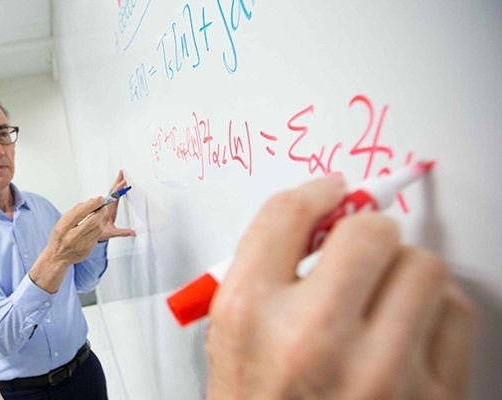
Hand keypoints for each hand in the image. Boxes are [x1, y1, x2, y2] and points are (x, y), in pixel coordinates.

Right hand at [29, 197, 107, 292]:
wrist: (57, 257)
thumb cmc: (59, 238)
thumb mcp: (62, 221)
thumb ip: (76, 211)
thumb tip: (91, 202)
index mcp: (63, 228)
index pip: (80, 213)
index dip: (92, 205)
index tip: (100, 199)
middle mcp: (72, 237)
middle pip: (92, 222)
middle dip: (101, 212)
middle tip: (103, 206)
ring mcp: (81, 245)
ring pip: (98, 229)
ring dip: (102, 219)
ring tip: (101, 213)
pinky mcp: (88, 250)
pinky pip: (98, 236)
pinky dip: (99, 227)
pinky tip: (98, 223)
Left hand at [99, 169, 135, 241]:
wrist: (88, 235)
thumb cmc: (97, 233)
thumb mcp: (111, 233)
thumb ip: (123, 232)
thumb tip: (132, 232)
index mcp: (108, 210)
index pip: (114, 197)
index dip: (119, 189)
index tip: (123, 182)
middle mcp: (106, 207)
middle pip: (112, 192)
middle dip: (117, 182)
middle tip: (121, 173)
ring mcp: (105, 207)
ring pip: (110, 193)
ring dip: (115, 185)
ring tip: (120, 178)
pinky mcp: (104, 208)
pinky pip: (109, 197)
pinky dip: (113, 191)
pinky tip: (116, 188)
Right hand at [205, 174, 476, 398]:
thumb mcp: (232, 334)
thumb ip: (265, 268)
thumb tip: (323, 214)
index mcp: (251, 316)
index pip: (288, 216)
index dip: (315, 192)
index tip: (329, 193)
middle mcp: (312, 340)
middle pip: (370, 232)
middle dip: (364, 233)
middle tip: (358, 249)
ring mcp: (379, 372)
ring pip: (424, 266)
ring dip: (402, 270)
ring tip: (381, 296)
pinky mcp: (430, 399)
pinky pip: (456, 313)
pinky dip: (435, 311)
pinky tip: (406, 329)